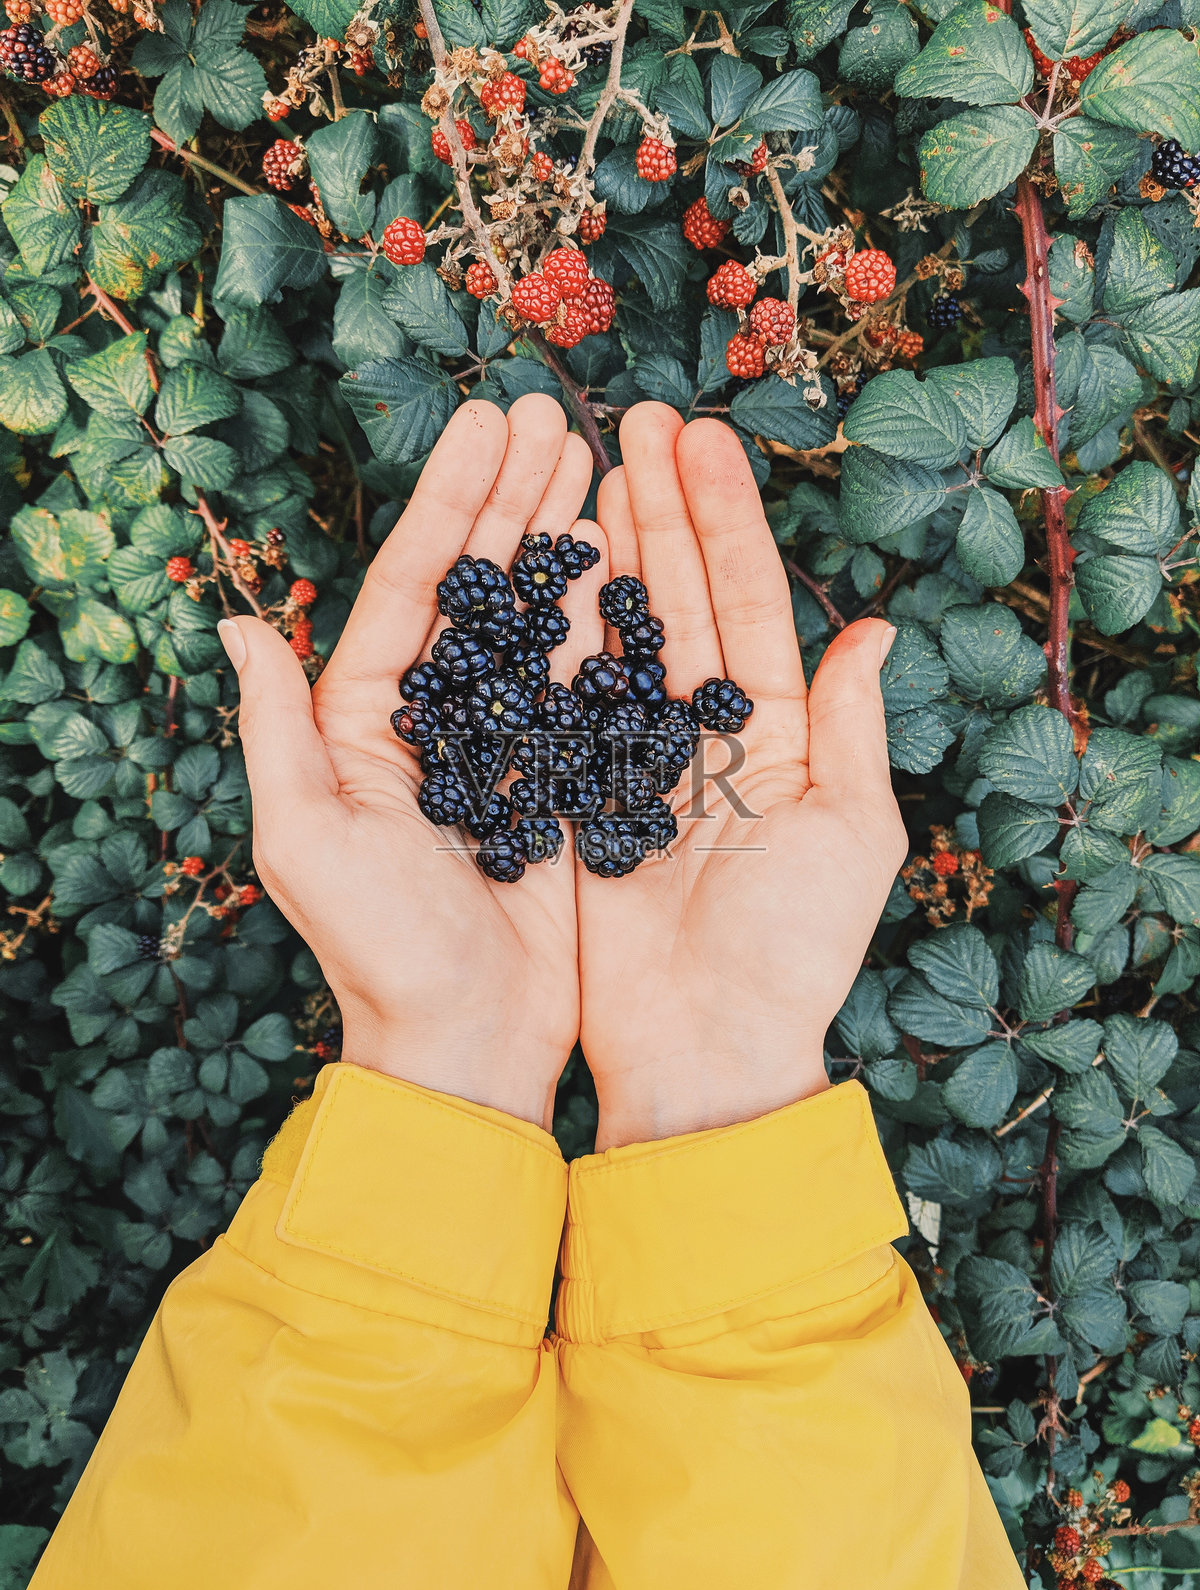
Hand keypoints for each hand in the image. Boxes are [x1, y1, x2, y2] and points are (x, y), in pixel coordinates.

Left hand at [219, 395, 607, 1129]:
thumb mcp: (305, 837)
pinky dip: (605, 618)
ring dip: (564, 538)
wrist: (465, 1039)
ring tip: (598, 460)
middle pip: (479, 584)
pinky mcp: (560, 779)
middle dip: (515, 496)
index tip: (492, 424)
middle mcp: (435, 719)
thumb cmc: (379, 948)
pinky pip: (584, 682)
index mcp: (366, 720)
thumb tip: (235, 622)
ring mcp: (502, 744)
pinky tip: (629, 558)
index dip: (453, 501)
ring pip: (537, 619)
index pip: (414, 584)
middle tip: (557, 414)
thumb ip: (276, 726)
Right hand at [579, 403, 905, 1148]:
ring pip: (619, 633)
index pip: (747, 604)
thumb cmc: (788, 951)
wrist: (701, 1043)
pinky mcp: (575, 794)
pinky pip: (564, 699)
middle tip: (634, 418)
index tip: (697, 441)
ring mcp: (634, 760)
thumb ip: (853, 730)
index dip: (724, 521)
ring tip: (588, 464)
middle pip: (680, 598)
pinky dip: (556, 632)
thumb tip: (875, 632)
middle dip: (661, 508)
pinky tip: (544, 564)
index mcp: (777, 736)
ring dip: (606, 549)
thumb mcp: (849, 837)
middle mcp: (704, 734)